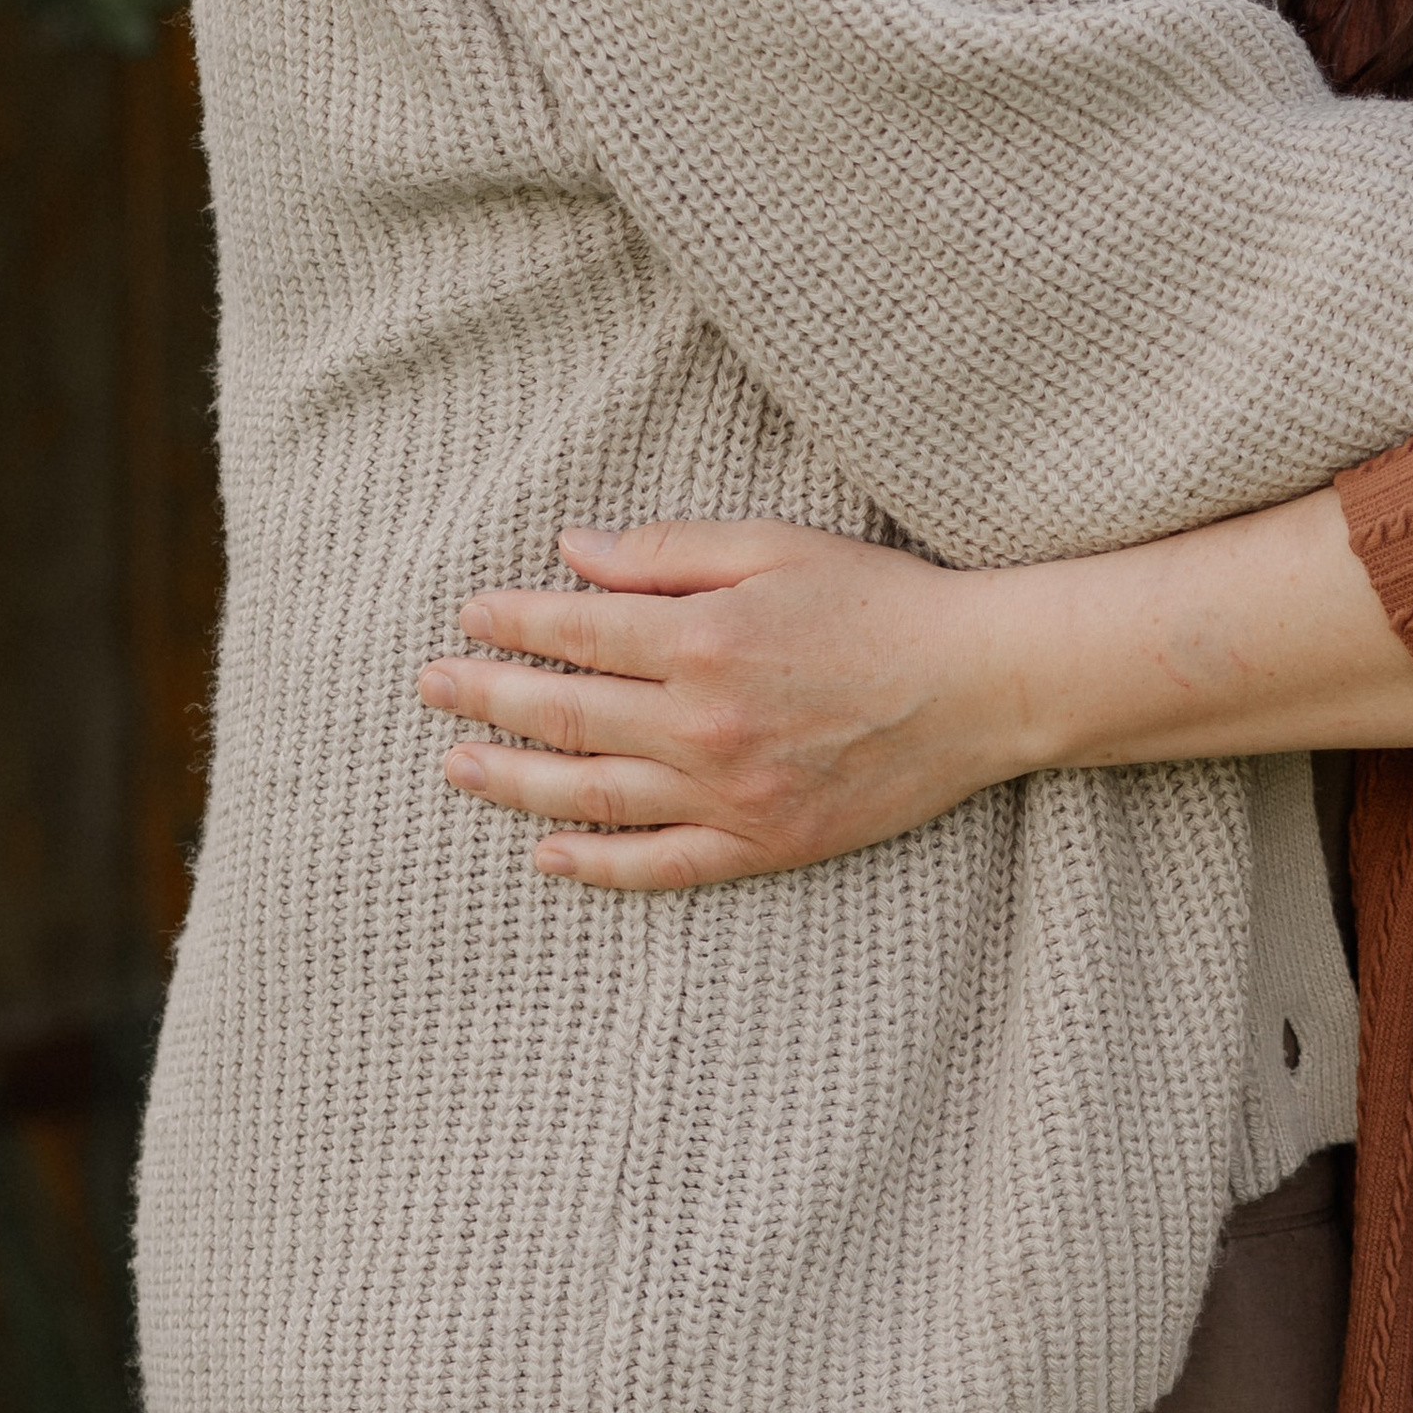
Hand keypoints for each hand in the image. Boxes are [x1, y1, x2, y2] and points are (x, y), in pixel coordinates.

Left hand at [418, 519, 1025, 888]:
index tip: (468, 616)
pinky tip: (547, 854)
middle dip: (489, 698)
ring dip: (514, 782)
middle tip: (434, 687)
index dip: (514, 624)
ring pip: (593, 796)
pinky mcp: (763, 845)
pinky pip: (660, 866)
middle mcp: (704, 723)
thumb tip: (574, 553)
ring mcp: (730, 794)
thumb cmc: (880, 602)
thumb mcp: (778, 546)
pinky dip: (597, 865)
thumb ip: (671, 549)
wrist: (979, 684)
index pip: (579, 632)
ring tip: (459, 768)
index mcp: (706, 638)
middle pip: (568, 716)